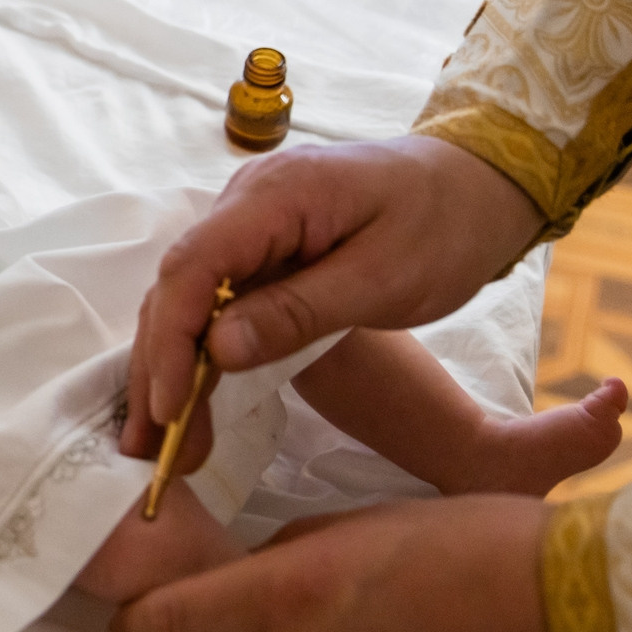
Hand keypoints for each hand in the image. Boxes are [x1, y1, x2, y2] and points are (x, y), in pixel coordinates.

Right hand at [129, 136, 541, 428]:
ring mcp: (248, 221)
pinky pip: (215, 297)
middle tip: (154, 448)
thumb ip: (298, 312)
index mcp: (274, 195)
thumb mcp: (384, 279)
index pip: (194, 266)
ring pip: (188, 297)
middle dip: (159, 367)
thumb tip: (216, 349)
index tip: (169, 408)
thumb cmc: (444, 226)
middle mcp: (245, 200)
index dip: (172, 341)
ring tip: (163, 441)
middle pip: (177, 286)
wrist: (477, 183)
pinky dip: (200, 350)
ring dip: (171, 366)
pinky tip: (190, 398)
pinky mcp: (260, 246)